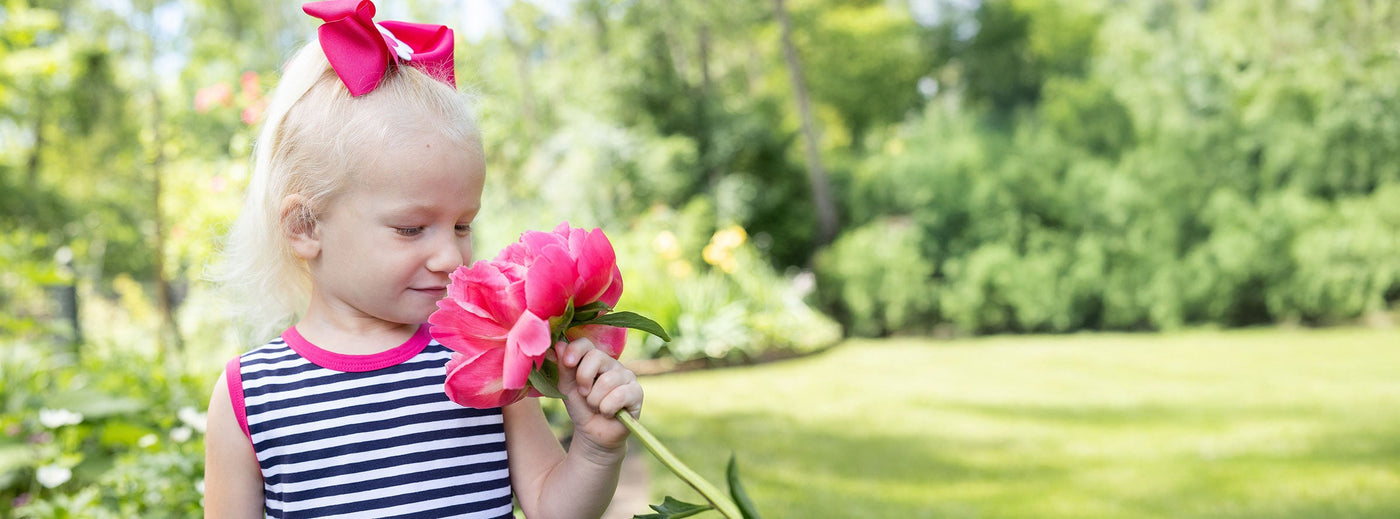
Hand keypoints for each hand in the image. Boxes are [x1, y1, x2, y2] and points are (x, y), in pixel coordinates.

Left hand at [554, 337, 642, 451]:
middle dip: (584, 379)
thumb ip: (564, 368)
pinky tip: (609, 413)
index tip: (567, 362)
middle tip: (583, 394)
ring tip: (597, 407)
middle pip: (597, 357)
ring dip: (595, 400)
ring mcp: (627, 376)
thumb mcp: (567, 388)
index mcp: (595, 360)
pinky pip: (619, 396)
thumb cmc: (581, 408)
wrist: (593, 434)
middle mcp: (613, 364)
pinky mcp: (637, 392)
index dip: (575, 350)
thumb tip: (559, 344)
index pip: (586, 344)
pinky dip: (607, 409)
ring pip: (607, 380)